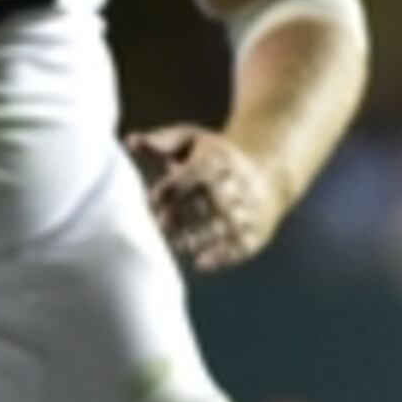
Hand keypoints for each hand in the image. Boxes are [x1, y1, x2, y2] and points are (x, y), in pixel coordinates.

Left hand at [129, 124, 281, 270]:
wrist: (269, 170)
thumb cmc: (216, 157)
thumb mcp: (192, 139)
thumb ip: (162, 141)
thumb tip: (131, 141)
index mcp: (219, 159)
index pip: (198, 173)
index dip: (175, 187)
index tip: (154, 199)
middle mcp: (238, 183)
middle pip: (212, 200)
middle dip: (185, 215)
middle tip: (161, 226)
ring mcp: (250, 208)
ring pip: (227, 224)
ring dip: (201, 237)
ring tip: (178, 244)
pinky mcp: (258, 230)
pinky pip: (244, 244)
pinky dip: (223, 255)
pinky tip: (201, 262)